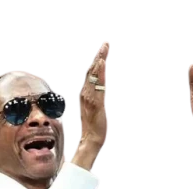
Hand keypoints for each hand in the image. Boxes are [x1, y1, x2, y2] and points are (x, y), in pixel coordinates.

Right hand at [72, 40, 110, 170]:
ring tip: (105, 49)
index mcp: (86, 95)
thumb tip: (99, 88)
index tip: (104, 50)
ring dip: (99, 61)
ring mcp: (89, 99)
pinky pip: (97, 85)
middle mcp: (86, 95)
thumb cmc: (94, 127)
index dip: (98, 61)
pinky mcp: (95, 104)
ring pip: (93, 76)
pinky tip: (102, 64)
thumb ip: (97, 98)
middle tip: (106, 44)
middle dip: (100, 56)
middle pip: (92, 72)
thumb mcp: (96, 109)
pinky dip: (98, 74)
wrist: (91, 141)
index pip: (92, 75)